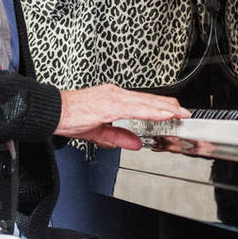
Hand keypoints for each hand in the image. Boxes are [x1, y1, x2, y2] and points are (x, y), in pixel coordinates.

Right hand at [56, 84, 190, 148]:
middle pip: (147, 100)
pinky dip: (150, 110)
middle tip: (184, 112)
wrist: (53, 112)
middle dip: (167, 106)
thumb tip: (135, 143)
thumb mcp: (99, 131)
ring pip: (144, 102)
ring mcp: (113, 97)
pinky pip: (135, 108)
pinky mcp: (109, 104)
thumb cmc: (71, 117)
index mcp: (113, 99)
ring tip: (178, 112)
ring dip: (163, 108)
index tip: (175, 111)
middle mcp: (115, 95)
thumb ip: (118, 136)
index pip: (142, 103)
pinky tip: (162, 113)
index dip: (160, 107)